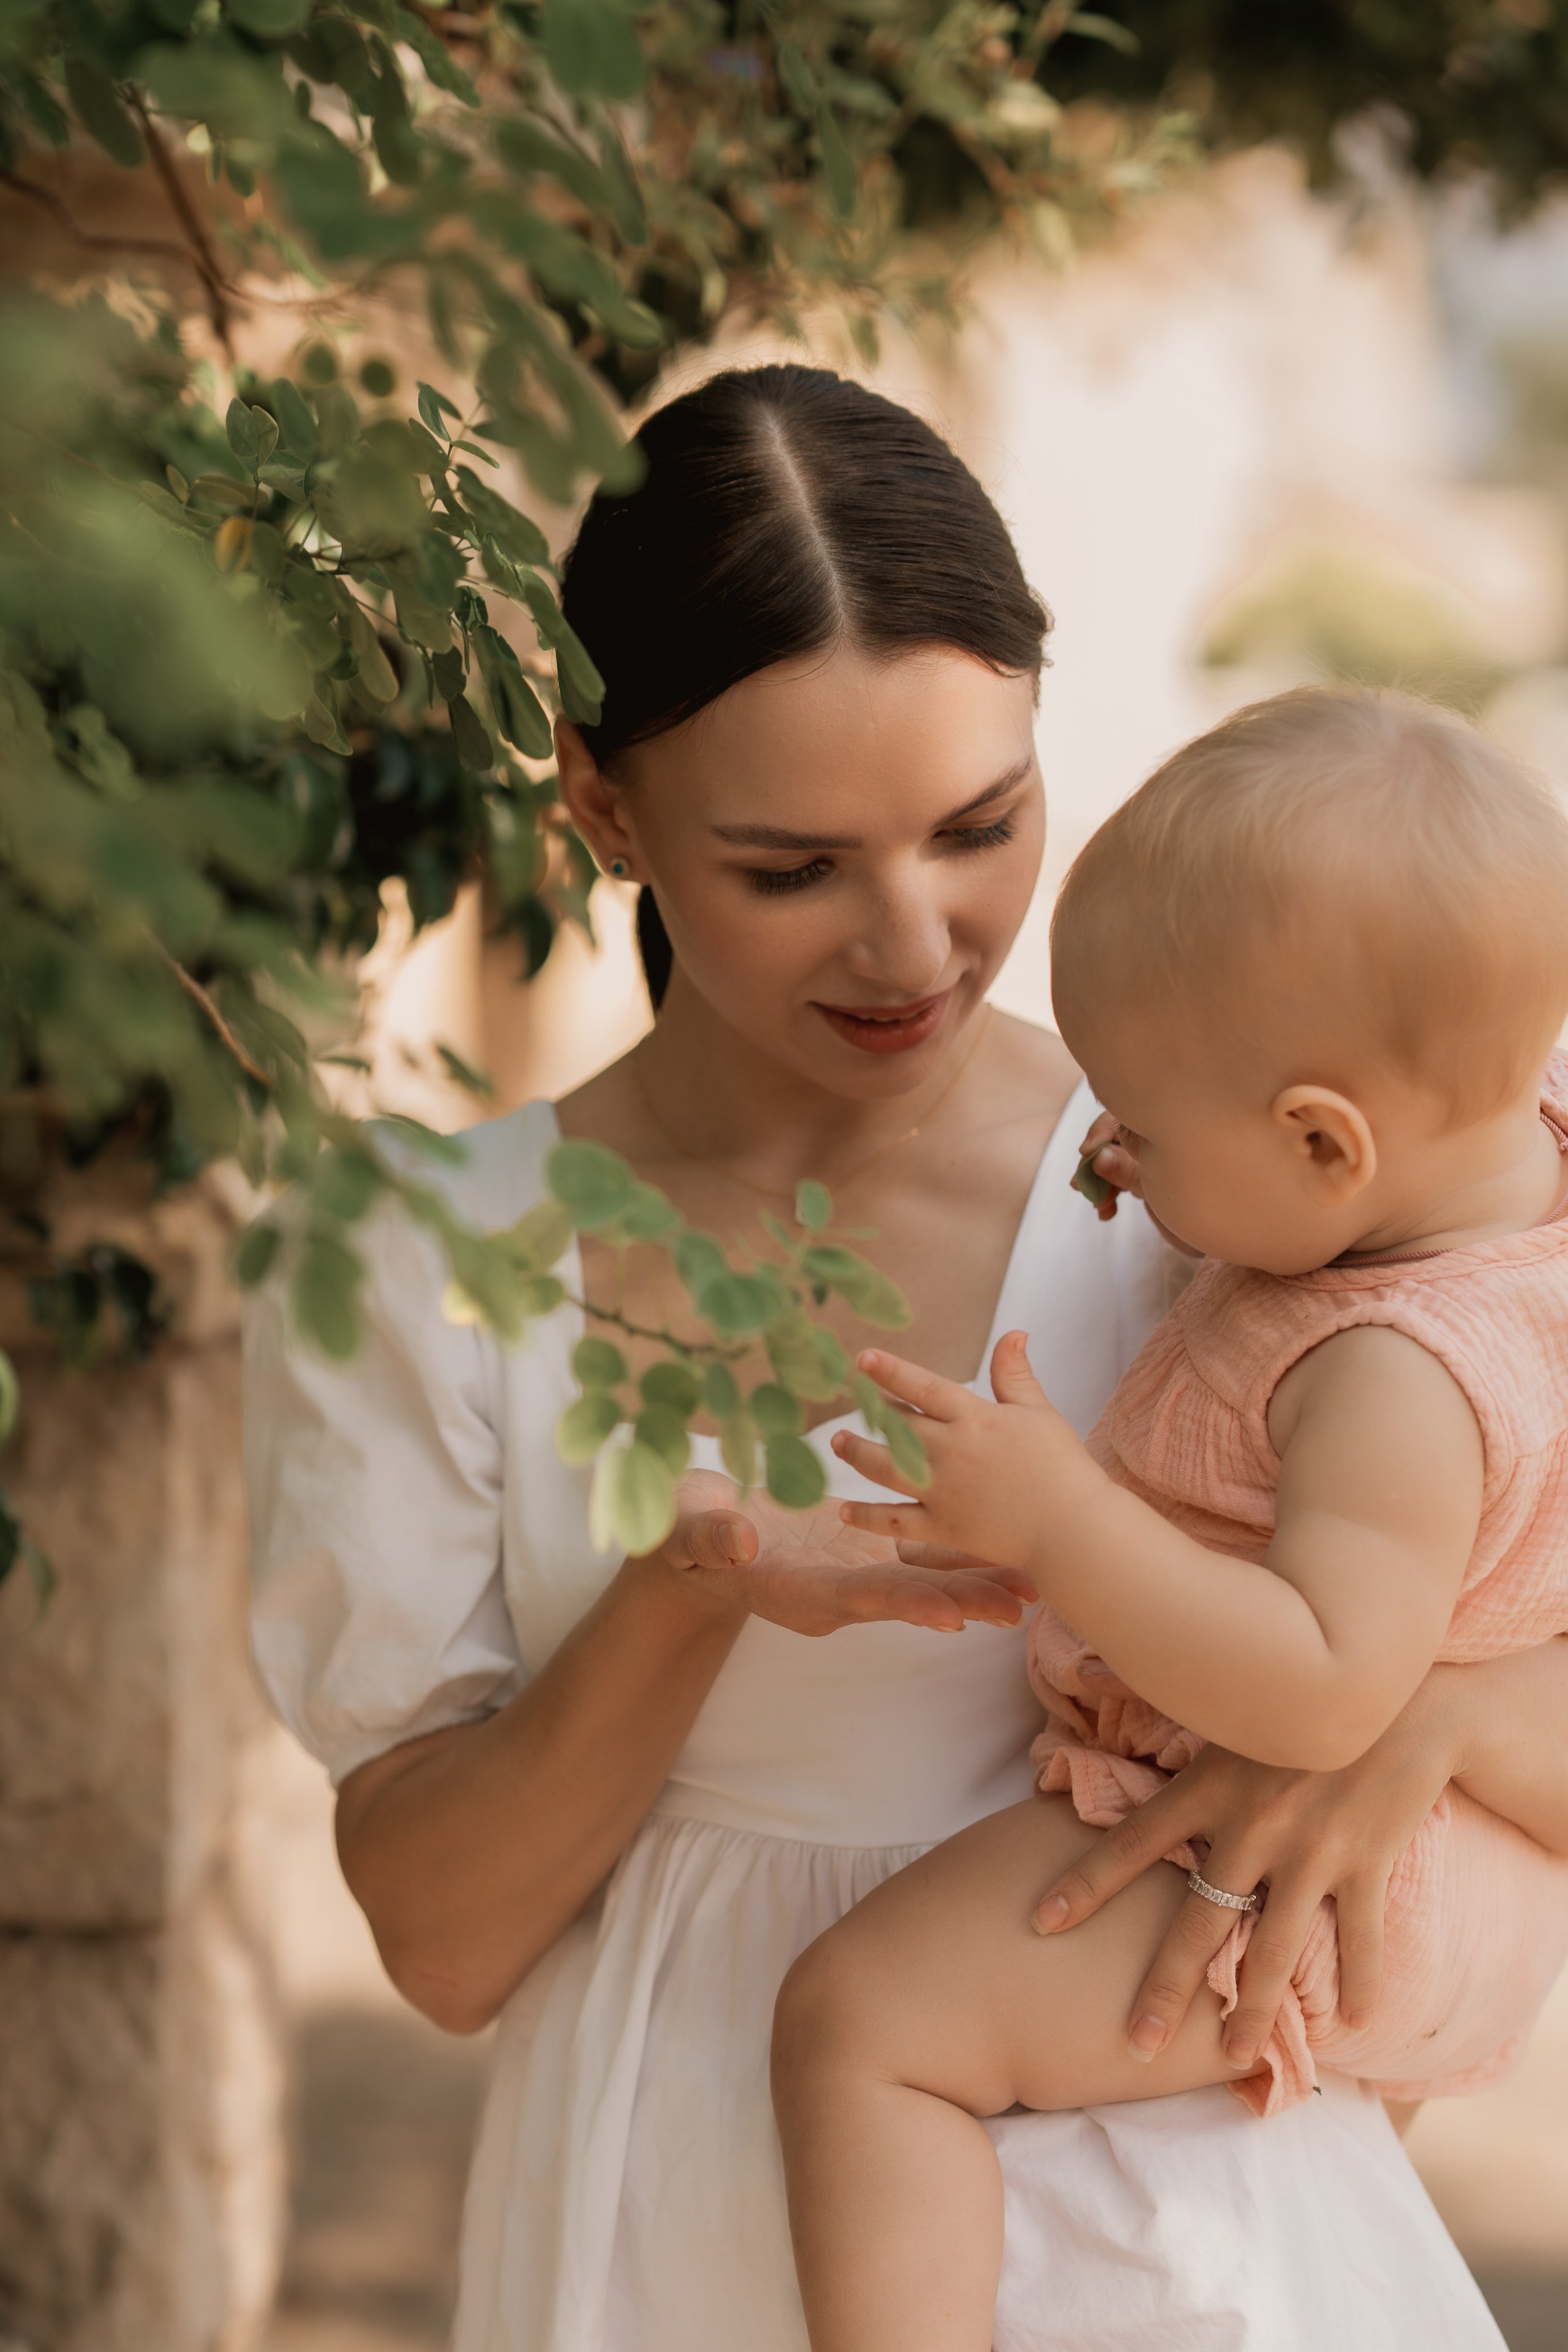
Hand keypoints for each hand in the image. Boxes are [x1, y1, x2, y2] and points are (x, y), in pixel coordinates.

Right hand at [645, 1471, 1036, 1637]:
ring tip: (1030, 1588)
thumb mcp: (691, 1535)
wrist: (696, 1535)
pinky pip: (918, 1553)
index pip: (858, 1598)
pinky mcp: (862, 1549)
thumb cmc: (687, 1536)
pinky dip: (958, 1551)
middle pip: (907, 1598)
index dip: (903, 1604)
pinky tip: (1001, 1547)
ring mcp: (852, 1571)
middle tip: (1015, 1610)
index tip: (947, 1616)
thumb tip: (738, 1544)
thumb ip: (715, 1540)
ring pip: (923, 1579)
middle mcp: (836, 1590)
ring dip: (974, 1582)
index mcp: (798, 1591)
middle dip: (960, 1602)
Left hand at [832, 1332, 1099, 1570]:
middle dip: (868, 1411)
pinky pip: (895, 1521)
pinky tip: (845, 1511)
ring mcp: (943, 1491)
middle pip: (897, 1425)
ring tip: (838, 1443)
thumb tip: (1014, 1333)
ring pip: (885, 1468)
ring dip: (857, 1453)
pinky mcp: (943, 1528)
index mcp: (975, 1418)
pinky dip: (867, 1517)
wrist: (1073, 1529)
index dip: (890, 1371)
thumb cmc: (1063, 1467)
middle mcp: (951, 1451)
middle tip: (847, 1399)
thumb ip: (1015, 1375)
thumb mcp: (1039, 1413)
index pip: (923, 1387)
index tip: (862, 1359)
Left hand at [1030, 1668, 1466, 2066]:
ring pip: (1275, 1949)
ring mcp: (1312, 1850)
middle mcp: (1253, 1826)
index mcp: (1208, 1787)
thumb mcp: (1224, 1699)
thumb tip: (1085, 1662)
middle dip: (1164, 1987)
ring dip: (1255, 2010)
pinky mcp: (1367, 1863)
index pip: (1131, 1843)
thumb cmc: (1297, 1691)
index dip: (1085, 1883)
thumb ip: (1156, 1696)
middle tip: (1136, 2041)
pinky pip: (1360, 1937)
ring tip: (1233, 2057)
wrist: (1396, 1687)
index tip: (1041, 1922)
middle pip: (1198, 1923)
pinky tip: (1351, 2022)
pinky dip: (1359, 1982)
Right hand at [1077, 1110, 1198, 1256]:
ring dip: (1099, 1180)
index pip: (1126, 1115)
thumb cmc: (1207, 1208)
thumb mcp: (1161, 1191)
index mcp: (1168, 1130)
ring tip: (1098, 1205)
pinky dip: (1109, 1192)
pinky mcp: (1150, 1176)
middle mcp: (1159, 1139)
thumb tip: (1098, 1157)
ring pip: (1114, 1158)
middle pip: (1115, 1137)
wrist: (1231, 1235)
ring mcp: (1154, 1156)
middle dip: (1094, 1161)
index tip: (1086, 1153)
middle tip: (1080, 1186)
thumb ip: (1128, 1172)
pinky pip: (1121, 1176)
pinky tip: (1106, 1212)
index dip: (1101, 1131)